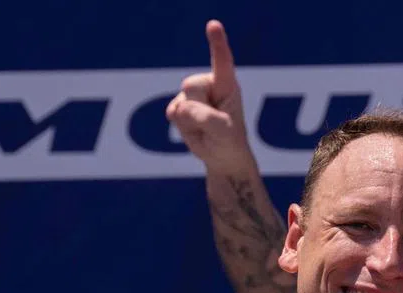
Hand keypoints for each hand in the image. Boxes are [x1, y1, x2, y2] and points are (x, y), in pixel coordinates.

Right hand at [166, 20, 251, 170]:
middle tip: (213, 124)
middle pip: (191, 86)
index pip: (221, 60)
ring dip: (191, 121)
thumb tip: (180, 107)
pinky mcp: (179, 105)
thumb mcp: (223, 131)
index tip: (213, 25)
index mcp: (227, 84)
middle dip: (199, 109)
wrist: (222, 157)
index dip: (216, 43)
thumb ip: (204, 117)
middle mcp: (209, 83)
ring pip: (181, 102)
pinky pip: (172, 113)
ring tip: (205, 128)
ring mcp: (192, 93)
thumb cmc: (230, 141)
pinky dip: (182, 127)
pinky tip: (194, 129)